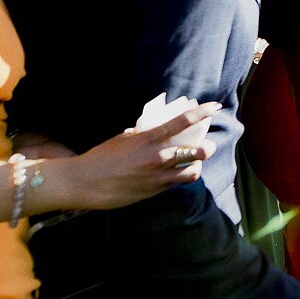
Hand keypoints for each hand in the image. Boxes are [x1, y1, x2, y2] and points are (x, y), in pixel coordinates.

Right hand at [55, 106, 220, 209]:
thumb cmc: (101, 157)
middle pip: (198, 151)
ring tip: (193, 163)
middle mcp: (158, 157)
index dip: (202, 113)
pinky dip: (180, 178)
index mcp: (149, 138)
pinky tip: (174, 175)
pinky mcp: (154, 191)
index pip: (182, 122)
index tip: (215, 107)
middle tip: (206, 146)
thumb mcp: (123, 138)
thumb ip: (143, 134)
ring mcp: (158, 176)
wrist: (85, 183)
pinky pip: (176, 184)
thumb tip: (155, 129)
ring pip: (193, 171)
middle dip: (207, 148)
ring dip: (197, 166)